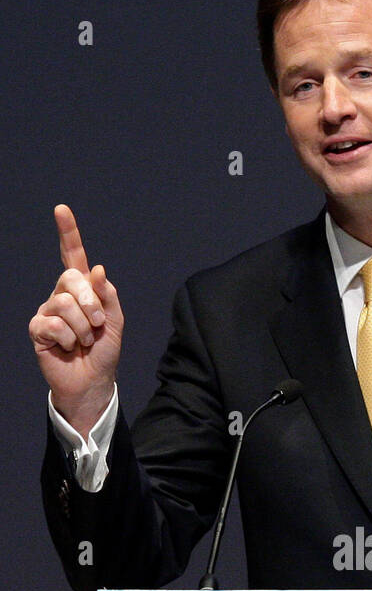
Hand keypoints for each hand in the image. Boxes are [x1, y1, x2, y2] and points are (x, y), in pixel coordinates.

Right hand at [29, 204, 123, 437]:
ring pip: (64, 304)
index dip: (68, 233)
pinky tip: (69, 348)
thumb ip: (108, 296)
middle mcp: (62, 295)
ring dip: (82, 327)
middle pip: (70, 278)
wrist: (93, 381)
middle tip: (97, 324)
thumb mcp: (114, 322)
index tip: (61, 210)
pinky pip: (52, 324)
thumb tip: (97, 270)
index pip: (73, 256)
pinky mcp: (38, 329)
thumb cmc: (103, 352)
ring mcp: (48, 311)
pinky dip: (69, 339)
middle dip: (90, 303)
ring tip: (85, 342)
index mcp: (82, 289)